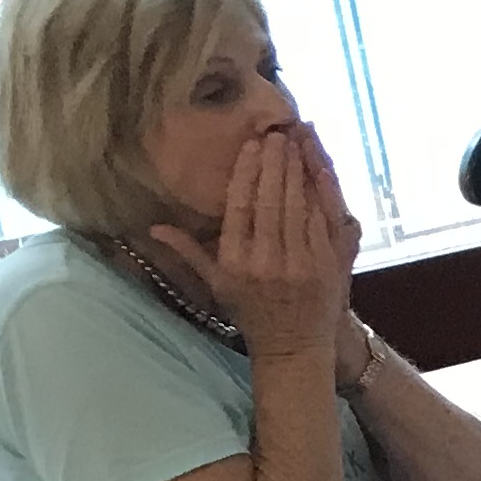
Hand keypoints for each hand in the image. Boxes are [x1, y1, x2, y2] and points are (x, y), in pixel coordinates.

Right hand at [148, 126, 357, 363]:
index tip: (251, 146)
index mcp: (236, 261)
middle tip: (276, 133)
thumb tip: (154, 228)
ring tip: (296, 142)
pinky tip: (319, 171)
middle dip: (274, 164)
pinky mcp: (327, 265)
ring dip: (297, 171)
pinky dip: (322, 194)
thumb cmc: (251, 312)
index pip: (240, 207)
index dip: (246, 173)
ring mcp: (299, 263)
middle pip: (271, 201)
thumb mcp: (215, 285)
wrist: (294, 346)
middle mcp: (266, 260)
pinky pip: (324, 222)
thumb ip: (188, 252)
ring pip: (298, 207)